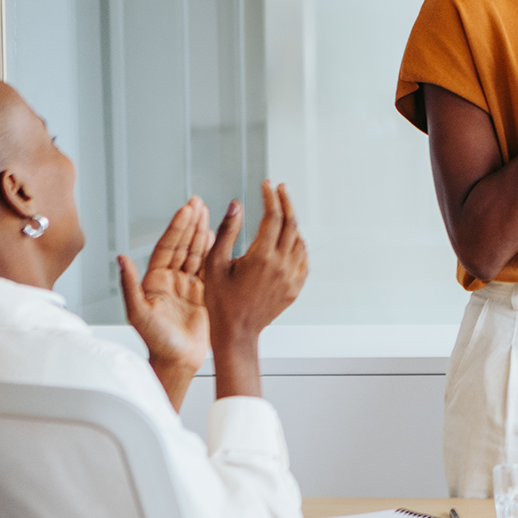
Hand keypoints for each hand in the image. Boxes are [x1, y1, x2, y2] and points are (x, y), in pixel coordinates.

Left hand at [117, 197, 212, 407]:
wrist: (177, 360)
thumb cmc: (156, 341)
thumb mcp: (138, 313)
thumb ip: (130, 285)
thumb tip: (121, 258)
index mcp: (154, 281)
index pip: (168, 247)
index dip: (178, 228)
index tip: (187, 210)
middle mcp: (170, 279)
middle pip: (181, 244)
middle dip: (190, 223)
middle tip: (198, 202)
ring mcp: (186, 285)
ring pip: (195, 252)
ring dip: (201, 232)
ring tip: (209, 212)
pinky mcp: (202, 294)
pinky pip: (207, 267)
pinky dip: (212, 250)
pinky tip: (216, 237)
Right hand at [204, 182, 309, 365]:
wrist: (237, 332)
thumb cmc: (220, 300)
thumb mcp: (214, 264)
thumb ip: (226, 231)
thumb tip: (237, 204)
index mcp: (262, 257)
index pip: (273, 216)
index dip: (271, 197)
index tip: (267, 184)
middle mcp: (282, 265)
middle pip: (291, 224)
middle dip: (286, 202)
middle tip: (279, 188)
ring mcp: (293, 276)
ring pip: (300, 240)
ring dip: (292, 222)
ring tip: (282, 211)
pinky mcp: (296, 286)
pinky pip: (303, 258)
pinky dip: (298, 243)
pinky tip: (289, 238)